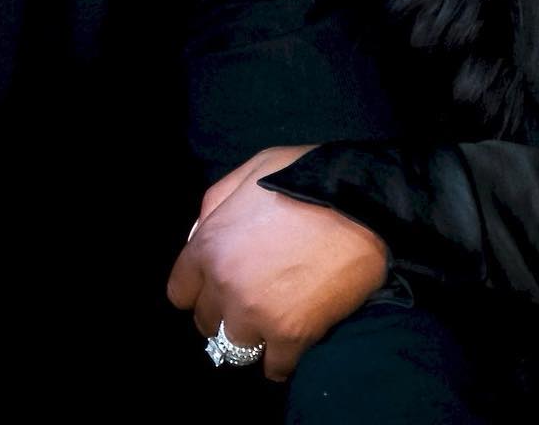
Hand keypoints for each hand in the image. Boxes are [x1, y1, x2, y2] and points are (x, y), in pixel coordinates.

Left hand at [168, 146, 388, 379]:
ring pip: (235, 349)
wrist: (359, 203)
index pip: (179, 291)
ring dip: (251, 338)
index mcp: (210, 244)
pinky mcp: (291, 336)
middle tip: (249, 302)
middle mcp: (225, 284)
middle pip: (206, 323)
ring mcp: (256, 314)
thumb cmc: (303, 177)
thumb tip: (199, 235)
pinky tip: (292, 342)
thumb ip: (216, 203)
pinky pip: (274, 368)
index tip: (217, 288)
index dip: (199, 289)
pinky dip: (281, 360)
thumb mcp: (249, 170)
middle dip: (224, 313)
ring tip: (271, 323)